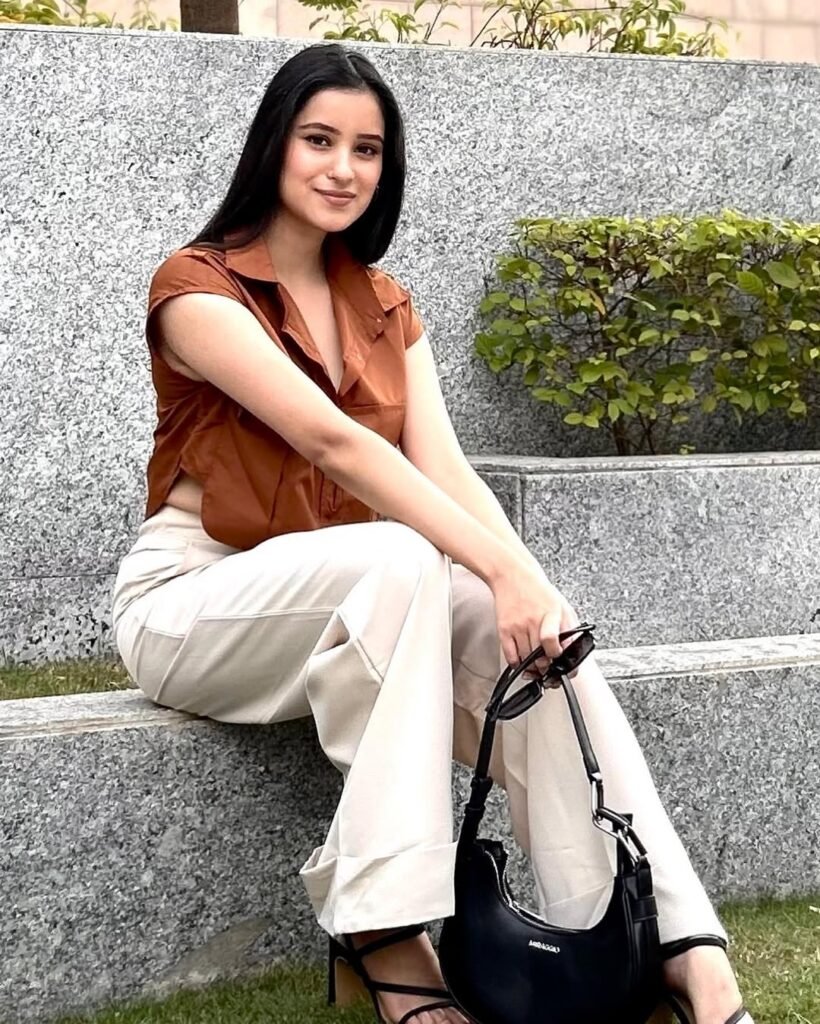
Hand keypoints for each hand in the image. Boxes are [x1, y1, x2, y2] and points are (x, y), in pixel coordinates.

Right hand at [489, 557, 581, 673]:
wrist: (512, 576)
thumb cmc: (538, 591)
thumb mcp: (562, 606)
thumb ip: (570, 628)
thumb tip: (573, 650)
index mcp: (551, 613)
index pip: (551, 640)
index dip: (556, 654)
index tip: (559, 658)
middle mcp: (533, 620)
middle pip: (539, 655)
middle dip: (546, 667)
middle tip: (549, 667)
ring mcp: (517, 626)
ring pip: (525, 659)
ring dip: (533, 667)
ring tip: (537, 664)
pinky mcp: (504, 629)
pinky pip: (510, 656)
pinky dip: (517, 664)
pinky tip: (522, 660)